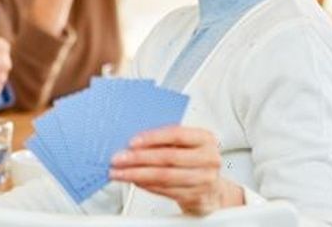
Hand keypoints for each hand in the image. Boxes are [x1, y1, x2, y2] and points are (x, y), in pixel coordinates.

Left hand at [109, 126, 243, 214]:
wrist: (212, 189)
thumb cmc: (194, 162)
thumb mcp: (186, 145)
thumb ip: (166, 141)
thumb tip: (134, 141)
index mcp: (205, 139)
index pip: (177, 134)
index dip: (153, 138)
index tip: (132, 142)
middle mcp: (208, 158)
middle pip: (168, 157)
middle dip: (139, 158)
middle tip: (119, 159)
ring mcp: (204, 179)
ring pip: (165, 176)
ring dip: (138, 175)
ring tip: (121, 172)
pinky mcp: (196, 197)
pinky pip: (166, 191)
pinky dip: (147, 186)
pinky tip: (135, 181)